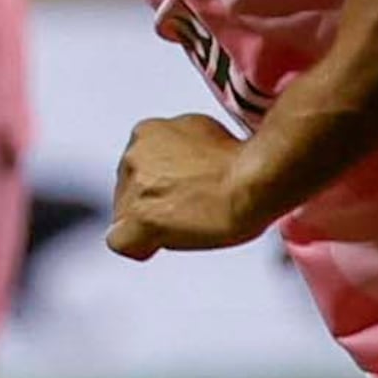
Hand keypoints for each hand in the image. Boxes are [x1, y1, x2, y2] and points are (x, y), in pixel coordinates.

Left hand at [107, 114, 260, 259]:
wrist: (255, 180)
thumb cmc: (245, 162)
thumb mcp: (206, 135)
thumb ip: (183, 149)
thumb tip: (186, 167)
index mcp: (147, 131)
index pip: (140, 166)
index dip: (163, 183)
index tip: (184, 189)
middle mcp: (134, 155)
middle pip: (131, 191)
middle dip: (156, 201)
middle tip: (193, 208)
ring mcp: (134, 188)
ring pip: (127, 216)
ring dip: (153, 222)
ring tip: (192, 222)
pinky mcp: (140, 218)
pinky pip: (122, 242)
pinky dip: (140, 246)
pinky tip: (159, 246)